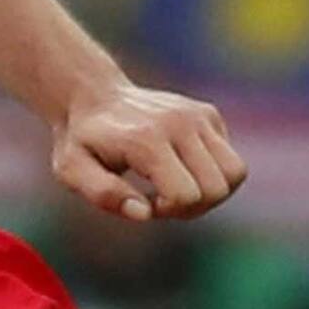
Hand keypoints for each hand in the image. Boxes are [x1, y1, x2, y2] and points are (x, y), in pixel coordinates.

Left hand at [51, 81, 245, 225]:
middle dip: (194, 207)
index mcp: (147, 139)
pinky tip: (182, 168)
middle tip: (163, 198)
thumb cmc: (81, 141)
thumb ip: (103, 194)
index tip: (147, 202)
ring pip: (236, 173)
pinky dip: (213, 173)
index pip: (186, 195)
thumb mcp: (72, 170)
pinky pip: (231, 159)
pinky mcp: (209, 113)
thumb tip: (143, 213)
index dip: (169, 211)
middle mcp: (180, 122)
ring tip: (179, 187)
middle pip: (217, 188)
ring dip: (211, 192)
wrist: (94, 95)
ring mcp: (198, 115)